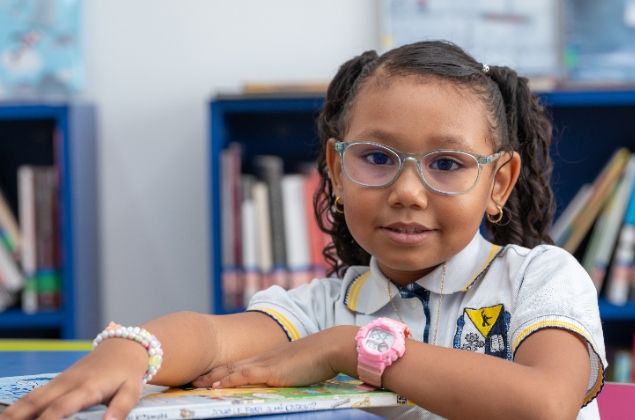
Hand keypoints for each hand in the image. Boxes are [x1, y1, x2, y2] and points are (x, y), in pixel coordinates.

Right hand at [0, 339, 148, 419]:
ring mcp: (62, 380)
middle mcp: (69, 383)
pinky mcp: (59, 380)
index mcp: (87, 387)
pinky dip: (21, 405)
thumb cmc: (128, 372)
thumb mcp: (132, 391)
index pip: (61, 407)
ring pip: (33, 397)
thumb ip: (120, 408)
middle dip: (21, 417)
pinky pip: (36, 393)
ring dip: (15, 411)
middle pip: (39, 402)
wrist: (124, 346)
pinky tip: (11, 415)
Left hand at [194, 325, 358, 388]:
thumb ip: (288, 374)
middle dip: (210, 373)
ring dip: (212, 378)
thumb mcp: (299, 367)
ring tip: (194, 383)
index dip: (222, 370)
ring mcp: (265, 363)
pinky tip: (214, 387)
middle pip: (230, 366)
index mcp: (269, 358)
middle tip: (191, 379)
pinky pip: (243, 376)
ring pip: (231, 370)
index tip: (207, 375)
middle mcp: (262, 358)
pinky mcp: (270, 371)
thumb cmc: (320, 358)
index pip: (239, 365)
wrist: (331, 347)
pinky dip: (227, 381)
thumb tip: (285, 381)